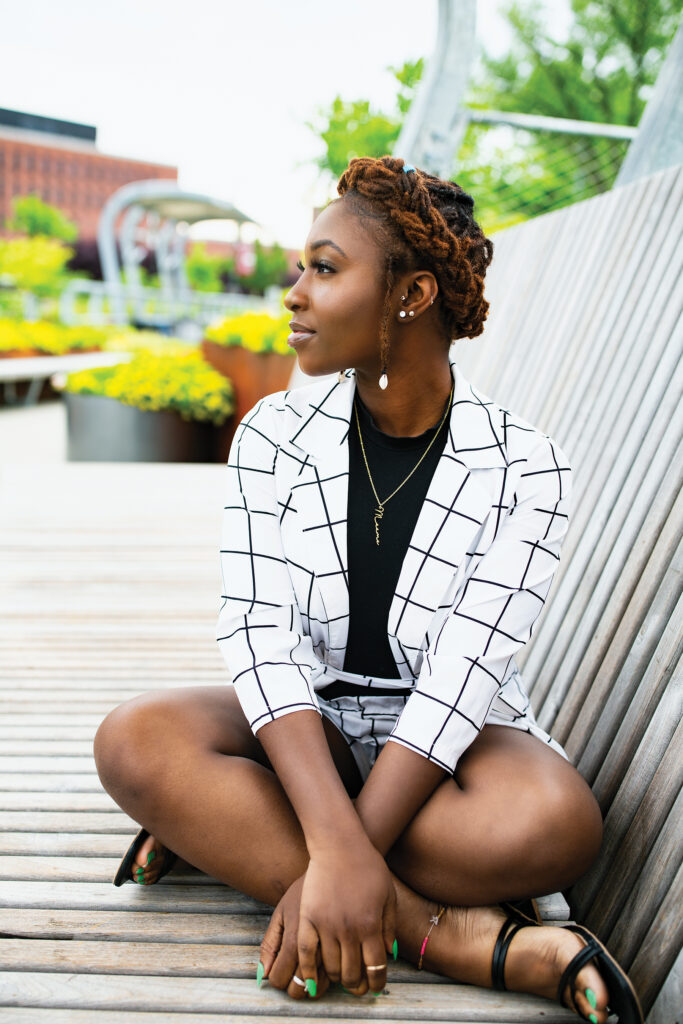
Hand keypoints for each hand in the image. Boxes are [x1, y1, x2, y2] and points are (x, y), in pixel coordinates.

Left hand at [259, 874, 329, 999]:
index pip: (279, 979)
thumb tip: (263, 976)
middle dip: (296, 989)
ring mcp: (335, 949)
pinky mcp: (353, 946)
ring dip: (317, 987)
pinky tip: (330, 969)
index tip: (282, 975)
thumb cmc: (304, 891)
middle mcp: (316, 947)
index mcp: (294, 938)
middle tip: (297, 981)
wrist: (334, 867)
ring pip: (323, 987)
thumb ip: (270, 944)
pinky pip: (339, 976)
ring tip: (313, 976)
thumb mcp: (281, 912)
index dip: (278, 980)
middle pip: (300, 989)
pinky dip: (334, 979)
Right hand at [297, 842, 396, 995]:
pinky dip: (309, 970)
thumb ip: (389, 927)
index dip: (376, 982)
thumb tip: (389, 955)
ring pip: (330, 966)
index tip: (375, 986)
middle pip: (352, 973)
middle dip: (356, 984)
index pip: (375, 967)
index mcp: (371, 925)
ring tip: (339, 975)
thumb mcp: (388, 895)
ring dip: (336, 976)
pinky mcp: (308, 917)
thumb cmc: (368, 866)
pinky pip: (306, 953)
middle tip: (357, 984)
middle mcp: (349, 929)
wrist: (340, 845)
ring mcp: (326, 924)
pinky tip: (313, 978)